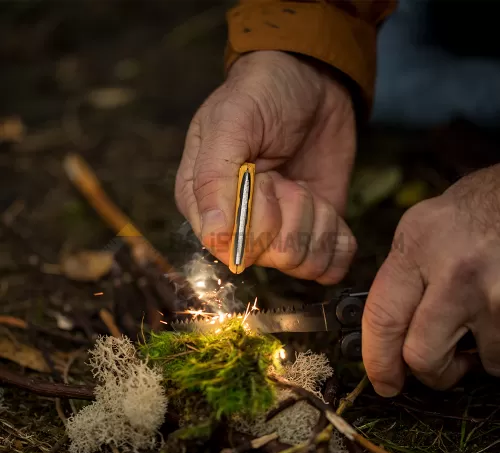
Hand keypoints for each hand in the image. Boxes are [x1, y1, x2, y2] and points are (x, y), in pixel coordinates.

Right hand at [175, 51, 356, 282]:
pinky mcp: (314, 235)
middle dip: (292, 213)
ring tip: (306, 188)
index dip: (257, 217)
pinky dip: (338, 241)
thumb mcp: (231, 121)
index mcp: (206, 205)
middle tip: (287, 178)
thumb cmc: (263, 94)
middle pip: (273, 257)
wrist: (313, 82)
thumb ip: (215, 177)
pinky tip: (329, 211)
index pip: (230, 246)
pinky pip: (331, 266)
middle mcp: (240, 228)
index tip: (265, 178)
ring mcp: (280, 234)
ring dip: (317, 221)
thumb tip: (213, 236)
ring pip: (304, 263)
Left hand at [362, 164, 499, 395]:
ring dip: (476, 358)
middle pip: (423, 356)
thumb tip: (383, 331)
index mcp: (417, 250)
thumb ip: (399, 279)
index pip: (383, 319)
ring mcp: (497, 296)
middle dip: (427, 371)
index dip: (377, 361)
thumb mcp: (418, 231)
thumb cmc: (469, 213)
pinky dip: (499, 347)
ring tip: (476, 324)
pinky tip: (494, 318)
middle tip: (434, 363)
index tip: (382, 381)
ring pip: (480, 364)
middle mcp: (456, 275)